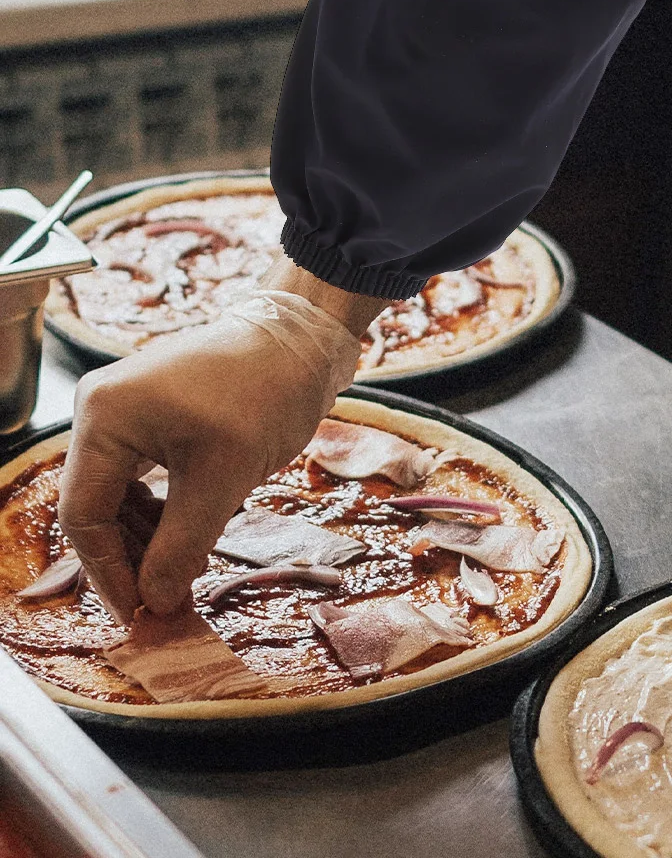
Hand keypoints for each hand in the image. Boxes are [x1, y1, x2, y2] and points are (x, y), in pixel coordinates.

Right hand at [59, 262, 381, 621]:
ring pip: (119, 495)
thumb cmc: (268, 394)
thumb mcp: (225, 479)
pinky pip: (141, 476)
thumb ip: (181, 546)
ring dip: (149, 537)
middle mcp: (100, 410)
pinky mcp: (151, 414)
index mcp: (104, 418)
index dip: (110, 572)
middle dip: (131, 557)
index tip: (141, 612)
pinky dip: (163, 510)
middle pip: (97, 506)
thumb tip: (155, 603)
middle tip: (166, 600)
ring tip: (188, 571)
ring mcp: (124, 409)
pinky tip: (192, 537)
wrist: (307, 337)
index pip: (84, 515)